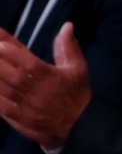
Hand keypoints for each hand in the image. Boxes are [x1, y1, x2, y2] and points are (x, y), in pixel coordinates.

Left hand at [0, 24, 90, 149]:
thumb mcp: (78, 69)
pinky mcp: (19, 119)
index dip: (13, 52)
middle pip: (11, 75)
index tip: (1, 44)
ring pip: (2, 90)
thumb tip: (67, 26)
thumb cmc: (77, 94)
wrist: (81, 127)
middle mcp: (36, 92)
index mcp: (50, 78)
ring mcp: (26, 107)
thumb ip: (68, 48)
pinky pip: (1, 107)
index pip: (29, 63)